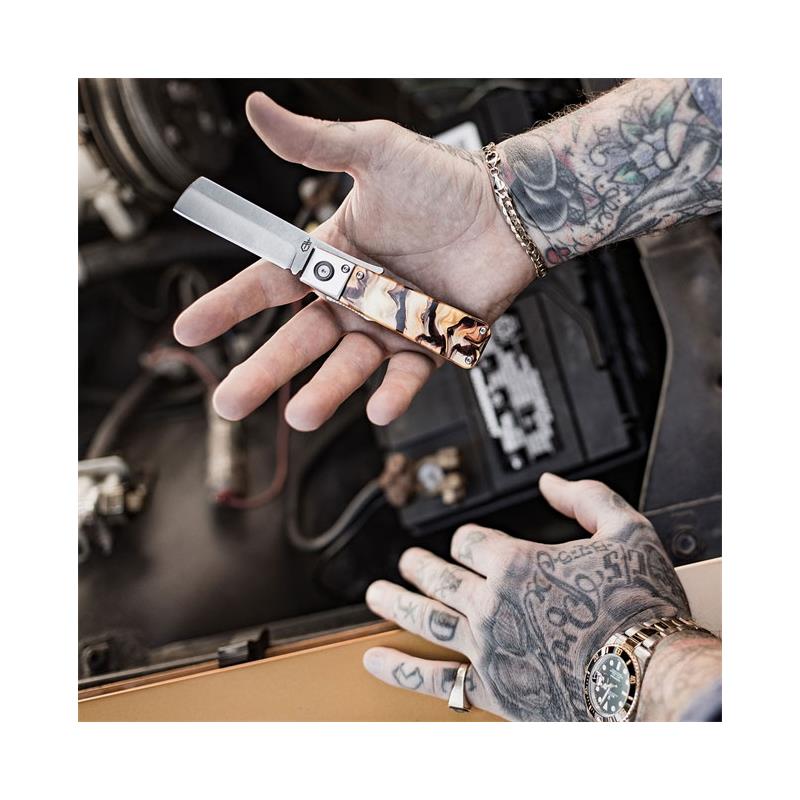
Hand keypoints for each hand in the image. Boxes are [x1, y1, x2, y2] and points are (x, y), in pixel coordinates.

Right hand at [173, 93, 532, 430]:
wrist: (513, 207)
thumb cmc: (445, 178)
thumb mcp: (374, 151)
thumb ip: (314, 142)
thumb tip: (254, 106)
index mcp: (334, 256)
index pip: (270, 285)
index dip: (229, 308)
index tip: (187, 333)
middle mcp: (358, 296)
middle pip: (301, 340)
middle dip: (264, 371)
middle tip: (227, 404)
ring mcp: (395, 323)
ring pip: (350, 366)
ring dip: (326, 392)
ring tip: (302, 418)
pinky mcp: (434, 342)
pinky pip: (410, 374)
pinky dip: (395, 394)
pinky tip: (378, 410)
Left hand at [361, 473, 689, 720]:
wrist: (653, 677)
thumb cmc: (641, 605)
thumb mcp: (628, 530)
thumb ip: (586, 498)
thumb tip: (550, 482)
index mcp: (517, 562)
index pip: (470, 541)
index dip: (469, 538)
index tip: (472, 545)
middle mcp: (493, 603)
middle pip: (440, 576)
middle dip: (420, 565)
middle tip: (406, 562)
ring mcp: (488, 647)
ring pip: (427, 619)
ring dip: (396, 604)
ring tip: (376, 594)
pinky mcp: (494, 689)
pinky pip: (437, 681)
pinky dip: (401, 671)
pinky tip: (374, 662)